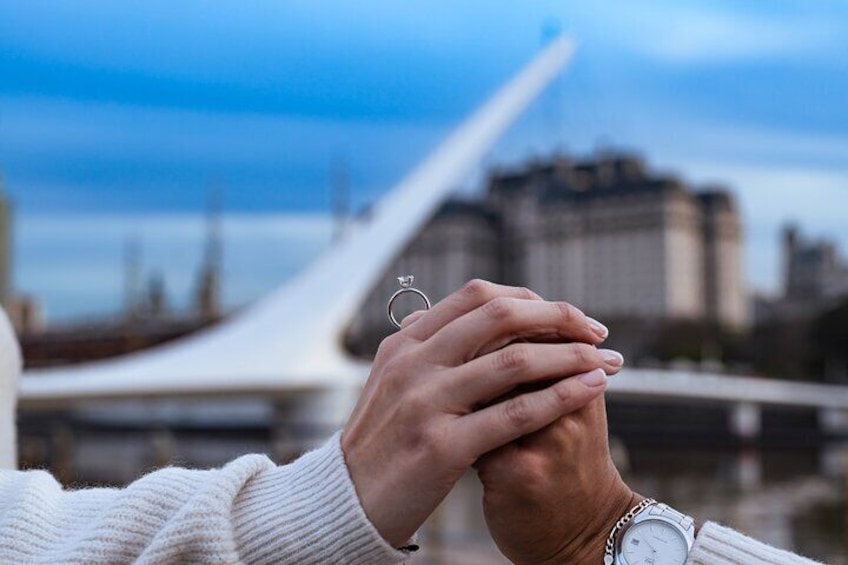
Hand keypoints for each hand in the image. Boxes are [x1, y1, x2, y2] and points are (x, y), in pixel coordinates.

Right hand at [341, 280, 623, 546]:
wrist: (349, 502)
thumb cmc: (381, 444)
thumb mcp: (392, 383)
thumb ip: (427, 349)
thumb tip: (470, 320)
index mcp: (404, 344)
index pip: (476, 298)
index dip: (529, 299)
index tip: (563, 315)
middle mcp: (413, 364)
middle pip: (499, 316)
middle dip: (558, 317)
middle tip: (595, 330)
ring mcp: (425, 403)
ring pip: (514, 361)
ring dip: (571, 355)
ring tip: (607, 360)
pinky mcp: (441, 446)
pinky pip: (515, 413)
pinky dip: (561, 396)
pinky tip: (591, 390)